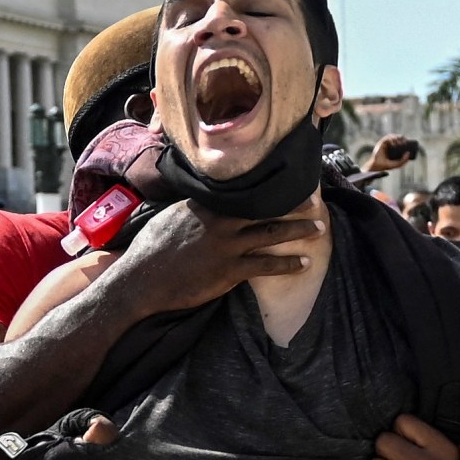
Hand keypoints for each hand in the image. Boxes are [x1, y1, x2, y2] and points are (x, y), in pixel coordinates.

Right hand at [108, 201, 322, 315]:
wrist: (141, 280)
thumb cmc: (151, 250)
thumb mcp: (170, 217)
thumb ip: (194, 208)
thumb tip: (205, 201)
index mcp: (206, 205)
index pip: (244, 190)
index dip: (268, 186)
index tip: (286, 180)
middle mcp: (220, 221)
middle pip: (265, 207)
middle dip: (292, 204)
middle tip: (314, 201)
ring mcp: (226, 245)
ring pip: (271, 233)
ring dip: (298, 231)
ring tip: (319, 229)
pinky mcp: (229, 271)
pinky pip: (266, 265)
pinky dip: (287, 264)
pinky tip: (303, 264)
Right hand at [365, 135, 416, 172]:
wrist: (377, 166)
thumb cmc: (386, 166)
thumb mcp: (397, 164)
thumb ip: (403, 161)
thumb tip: (408, 153)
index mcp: (392, 147)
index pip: (398, 140)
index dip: (403, 139)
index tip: (407, 142)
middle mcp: (388, 144)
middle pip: (396, 137)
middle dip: (401, 137)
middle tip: (404, 142)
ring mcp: (384, 143)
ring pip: (391, 136)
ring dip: (396, 138)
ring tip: (400, 143)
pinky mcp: (380, 143)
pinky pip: (386, 138)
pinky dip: (390, 140)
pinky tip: (394, 144)